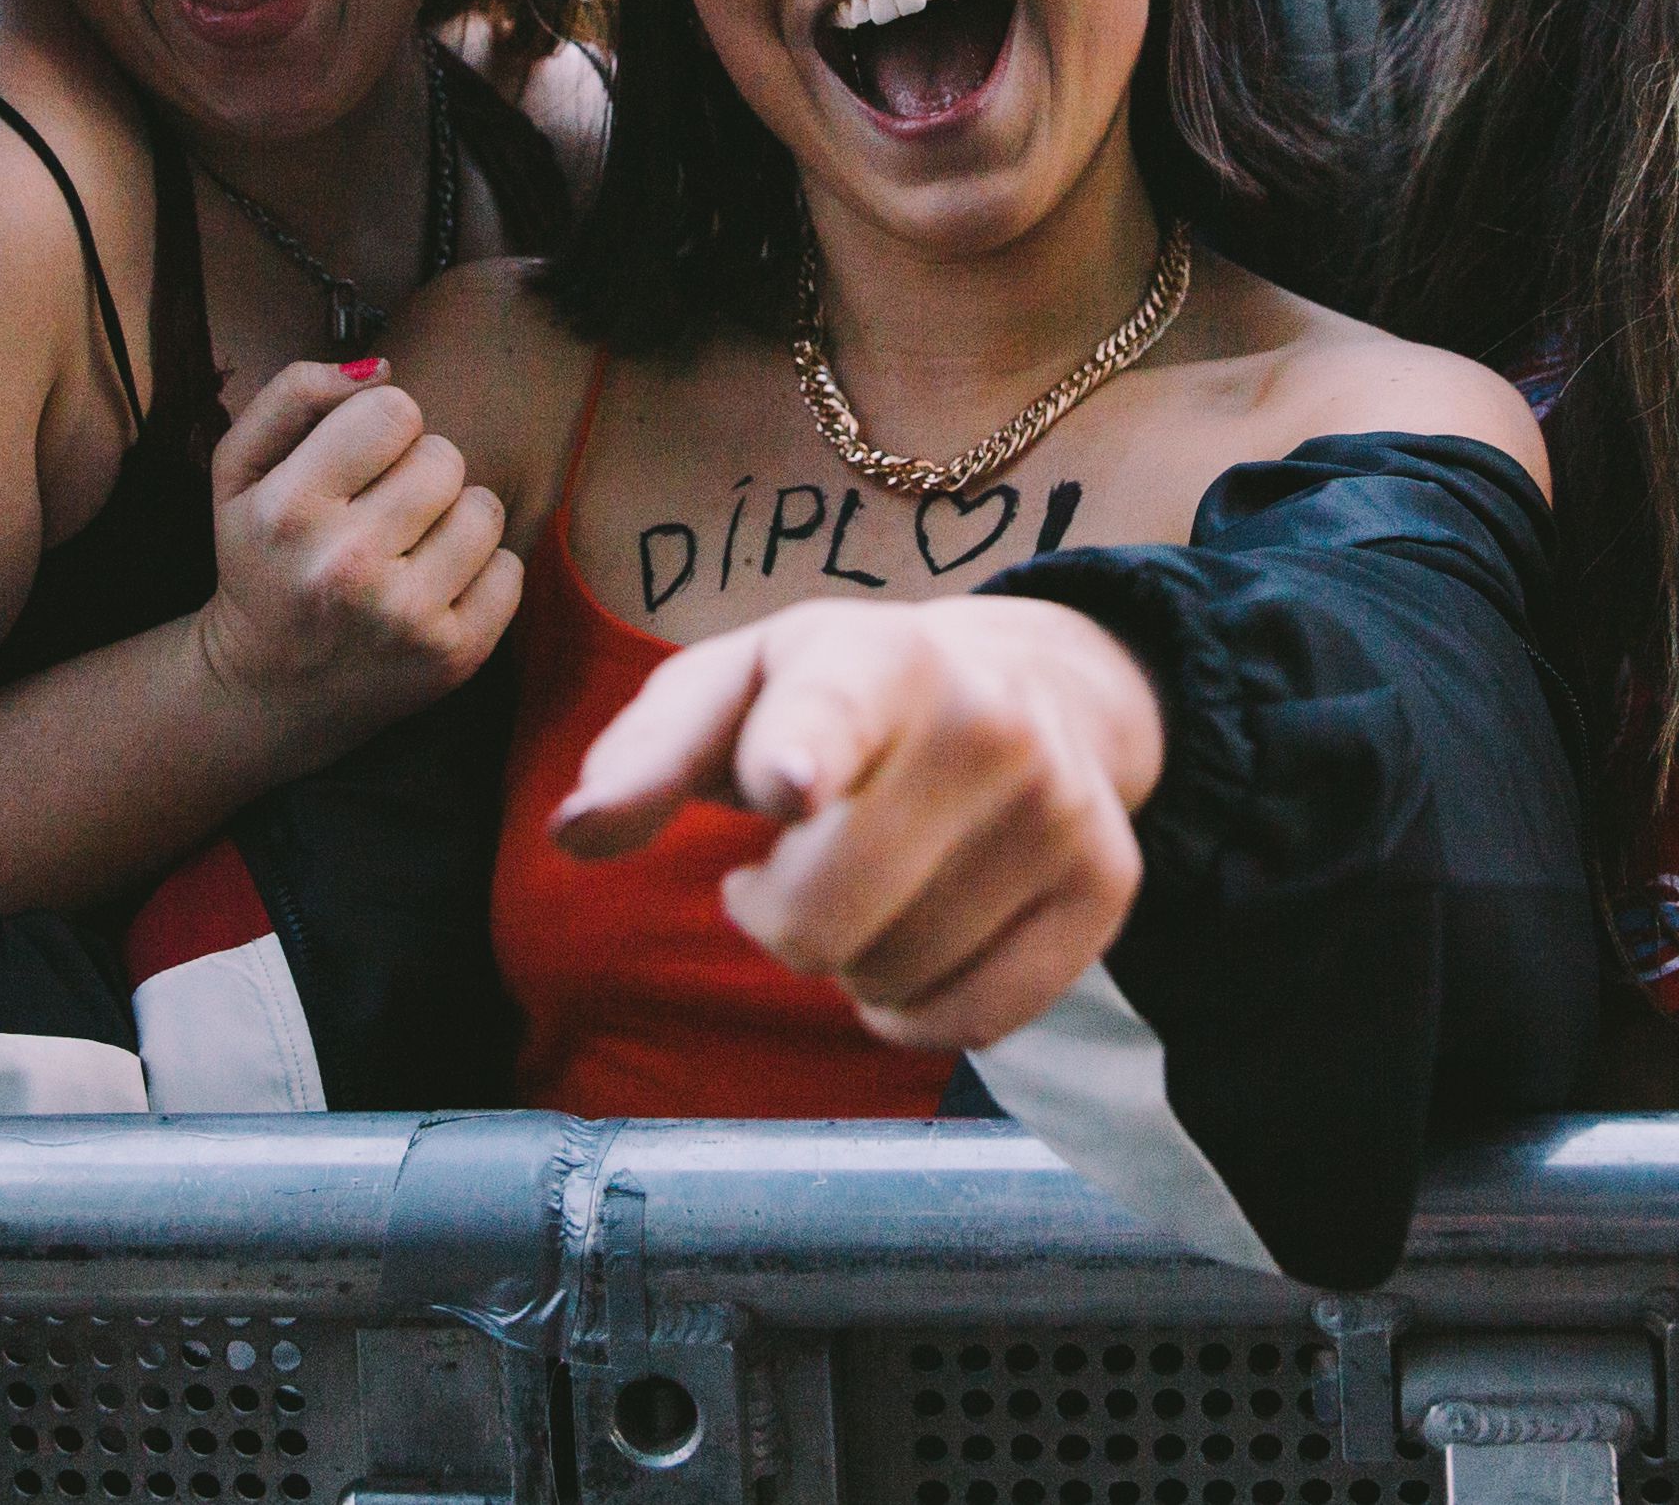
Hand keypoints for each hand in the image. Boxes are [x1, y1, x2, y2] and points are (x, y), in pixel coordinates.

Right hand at [192, 359, 525, 747]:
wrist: (267, 687)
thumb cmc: (260, 560)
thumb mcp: (240, 470)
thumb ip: (292, 396)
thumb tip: (379, 370)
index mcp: (289, 510)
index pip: (393, 411)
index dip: (382, 427)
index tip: (359, 462)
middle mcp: (346, 566)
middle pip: (443, 456)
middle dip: (418, 472)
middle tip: (382, 511)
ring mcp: (405, 618)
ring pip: (483, 508)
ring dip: (453, 518)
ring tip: (409, 547)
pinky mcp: (453, 656)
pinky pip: (511, 569)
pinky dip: (481, 571)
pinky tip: (433, 586)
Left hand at [549, 596, 1161, 1052]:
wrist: (1035, 685)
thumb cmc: (835, 695)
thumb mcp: (734, 688)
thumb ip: (646, 755)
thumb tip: (571, 832)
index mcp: (870, 657)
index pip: (834, 713)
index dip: (806, 749)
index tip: (789, 781)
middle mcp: (985, 724)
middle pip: (826, 917)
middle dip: (779, 917)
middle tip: (791, 860)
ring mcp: (1060, 809)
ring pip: (896, 979)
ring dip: (852, 959)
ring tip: (866, 879)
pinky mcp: (1107, 888)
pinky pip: (974, 1021)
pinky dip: (918, 1008)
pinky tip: (917, 934)